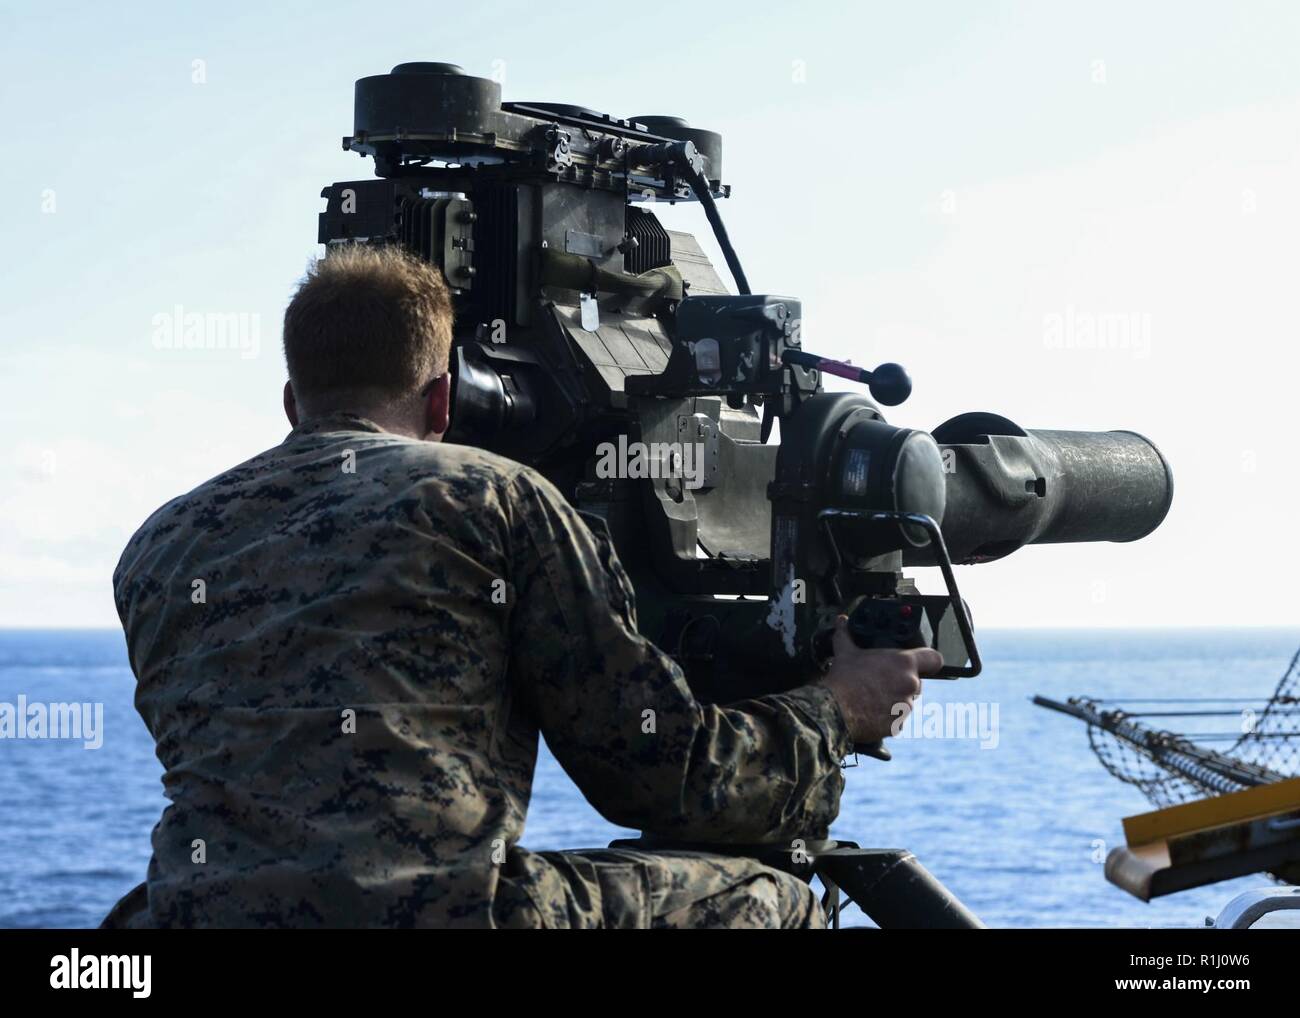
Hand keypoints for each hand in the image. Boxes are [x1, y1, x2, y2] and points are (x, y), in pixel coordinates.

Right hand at [816, 615, 943, 744]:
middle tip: (881, 681)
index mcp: (904, 663)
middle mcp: (910, 684)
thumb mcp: (845, 651)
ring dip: (894, 700)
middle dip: (901, 682)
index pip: (934, 659)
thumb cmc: (843, 679)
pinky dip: (886, 717)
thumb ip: (846, 634)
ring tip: (871, 698)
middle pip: (915, 682)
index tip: (923, 663)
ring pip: (905, 702)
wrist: (834, 710)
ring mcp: (905, 707)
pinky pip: (896, 720)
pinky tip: (869, 712)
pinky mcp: (897, 726)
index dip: (929, 660)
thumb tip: (841, 621)